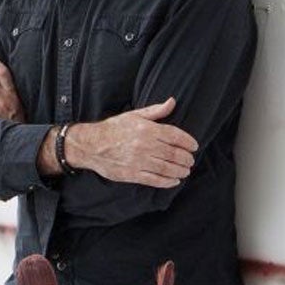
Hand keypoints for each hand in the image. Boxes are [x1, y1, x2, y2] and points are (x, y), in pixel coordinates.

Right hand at [67, 97, 197, 188]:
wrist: (90, 145)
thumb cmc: (113, 128)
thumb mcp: (134, 115)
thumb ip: (155, 111)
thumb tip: (172, 102)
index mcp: (146, 129)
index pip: (175, 136)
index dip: (188, 142)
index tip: (194, 146)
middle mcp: (144, 145)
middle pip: (173, 153)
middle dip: (186, 158)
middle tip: (190, 160)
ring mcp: (138, 161)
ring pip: (166, 168)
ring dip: (180, 170)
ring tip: (186, 171)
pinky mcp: (132, 174)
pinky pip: (154, 180)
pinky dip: (167, 181)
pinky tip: (174, 180)